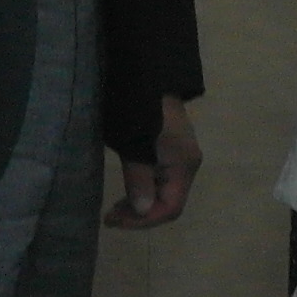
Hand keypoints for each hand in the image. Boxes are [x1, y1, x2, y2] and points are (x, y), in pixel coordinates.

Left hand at [107, 96, 198, 228]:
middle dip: (140, 214)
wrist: (149, 76)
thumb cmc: (141, 111)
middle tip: (110, 216)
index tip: (113, 219)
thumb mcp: (135, 146)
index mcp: (184, 165)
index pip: (169, 208)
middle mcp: (187, 166)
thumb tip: (141, 210)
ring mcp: (180, 158)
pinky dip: (143, 190)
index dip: (142, 220)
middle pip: (168, 203)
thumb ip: (139, 179)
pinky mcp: (170, 152)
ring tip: (115, 207)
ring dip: (140, 204)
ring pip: (164, 193)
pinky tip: (127, 190)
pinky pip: (160, 182)